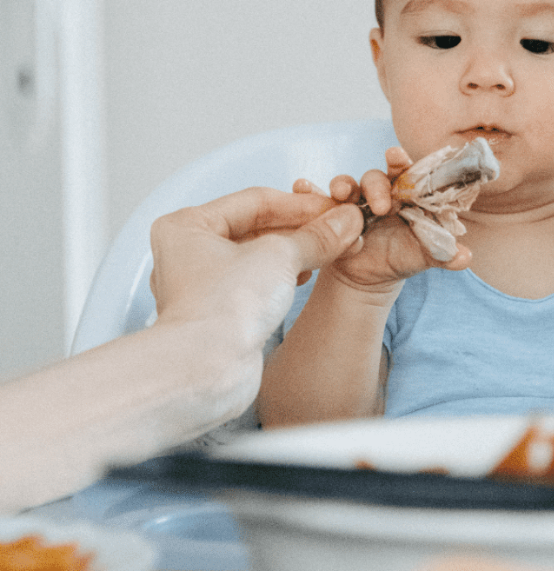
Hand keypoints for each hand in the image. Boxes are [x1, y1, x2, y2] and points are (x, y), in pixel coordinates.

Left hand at [150, 187, 363, 349]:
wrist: (207, 372)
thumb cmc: (221, 310)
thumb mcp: (279, 256)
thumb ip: (316, 235)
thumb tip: (344, 221)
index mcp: (188, 226)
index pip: (256, 201)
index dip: (301, 204)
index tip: (334, 209)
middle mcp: (189, 252)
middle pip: (258, 226)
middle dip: (302, 228)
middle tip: (339, 227)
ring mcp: (205, 284)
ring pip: (260, 254)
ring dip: (299, 251)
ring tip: (333, 248)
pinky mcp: (221, 312)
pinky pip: (259, 281)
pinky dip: (286, 274)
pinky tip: (309, 273)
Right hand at [296, 147, 470, 292]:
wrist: (369, 277)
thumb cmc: (402, 257)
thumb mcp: (424, 257)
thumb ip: (444, 254)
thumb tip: (465, 258)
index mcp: (406, 194)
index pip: (407, 171)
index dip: (403, 161)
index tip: (398, 156)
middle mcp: (379, 191)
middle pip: (376, 176)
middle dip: (376, 184)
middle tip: (381, 204)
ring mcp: (353, 200)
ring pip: (347, 183)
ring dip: (342, 184)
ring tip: (340, 193)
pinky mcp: (330, 211)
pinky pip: (317, 197)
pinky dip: (309, 190)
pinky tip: (302, 187)